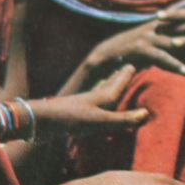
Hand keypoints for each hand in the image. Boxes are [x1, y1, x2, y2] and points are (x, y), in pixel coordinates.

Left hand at [23, 65, 149, 139]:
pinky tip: (91, 106)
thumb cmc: (70, 119)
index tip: (134, 63)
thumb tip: (146, 112)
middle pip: (108, 85)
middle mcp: (91, 98)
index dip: (126, 76)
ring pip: (97, 93)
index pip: (117, 84)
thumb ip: (122, 119)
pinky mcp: (71, 115)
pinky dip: (95, 102)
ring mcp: (80, 105)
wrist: (38, 121)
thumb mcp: (99, 121)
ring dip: (106, 87)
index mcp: (100, 97)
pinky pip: (89, 106)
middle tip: (126, 67)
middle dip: (118, 78)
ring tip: (111, 82)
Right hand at [71, 5, 184, 82]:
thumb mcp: (159, 34)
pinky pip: (161, 59)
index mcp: (165, 21)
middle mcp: (160, 26)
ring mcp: (151, 37)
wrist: (110, 53)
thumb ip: (179, 27)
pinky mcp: (142, 50)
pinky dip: (174, 66)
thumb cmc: (139, 45)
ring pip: (180, 45)